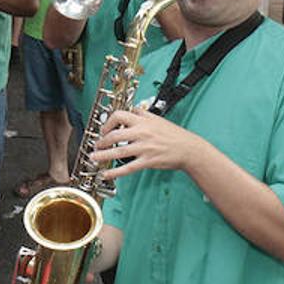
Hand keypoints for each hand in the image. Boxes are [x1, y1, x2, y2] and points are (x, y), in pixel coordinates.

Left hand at [89, 107, 203, 178]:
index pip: (119, 116)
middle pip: (114, 135)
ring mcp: (144, 148)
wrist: (189, 149)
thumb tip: (133, 109)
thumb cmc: (175, 135)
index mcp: (143, 121)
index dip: (108, 122)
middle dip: (101, 141)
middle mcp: (142, 133)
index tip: (104, 129)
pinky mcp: (148, 161)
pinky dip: (114, 172)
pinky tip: (106, 174)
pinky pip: (127, 168)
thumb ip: (144, 114)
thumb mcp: (158, 119)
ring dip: (102, 156)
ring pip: (118, 152)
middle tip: (97, 145)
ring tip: (94, 158)